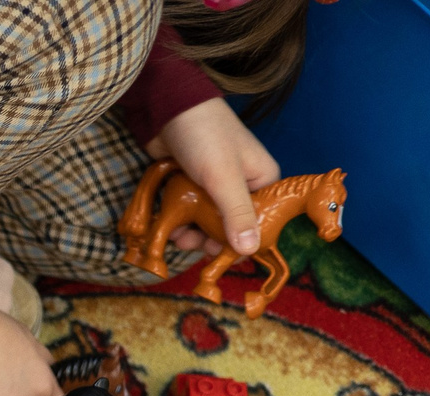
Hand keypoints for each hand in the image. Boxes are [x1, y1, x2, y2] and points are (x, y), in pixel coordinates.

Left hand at [154, 99, 279, 259]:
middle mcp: (242, 184)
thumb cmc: (205, 137)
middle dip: (208, 238)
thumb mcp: (223, 178)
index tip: (215, 255)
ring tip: (174, 234)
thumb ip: (236, 214)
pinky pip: (189, 210)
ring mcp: (215, 184)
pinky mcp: (192, 182)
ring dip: (190, 232)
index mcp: (262, 180)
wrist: (169, 107)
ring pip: (205, 220)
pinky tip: (166, 224)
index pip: (258, 222)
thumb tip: (251, 250)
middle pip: (228, 225)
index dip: (238, 241)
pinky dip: (179, 218)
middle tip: (188, 243)